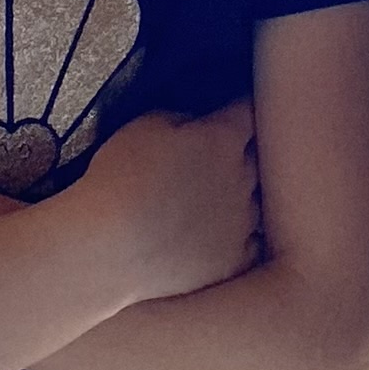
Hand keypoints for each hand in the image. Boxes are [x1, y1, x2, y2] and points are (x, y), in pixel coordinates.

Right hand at [86, 101, 262, 305]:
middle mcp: (243, 178)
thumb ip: (183, 118)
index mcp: (222, 140)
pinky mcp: (235, 259)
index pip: (249, 112)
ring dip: (243, 197)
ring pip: (258, 202)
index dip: (241, 110)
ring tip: (220, 201)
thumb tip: (198, 125)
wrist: (110, 247)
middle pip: (258, 157)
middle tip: (223, 157)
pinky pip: (253, 243)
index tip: (236, 111)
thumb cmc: (121, 180)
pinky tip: (224, 237)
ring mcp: (243, 222)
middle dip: (244, 153)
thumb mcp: (145, 126)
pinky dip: (242, 237)